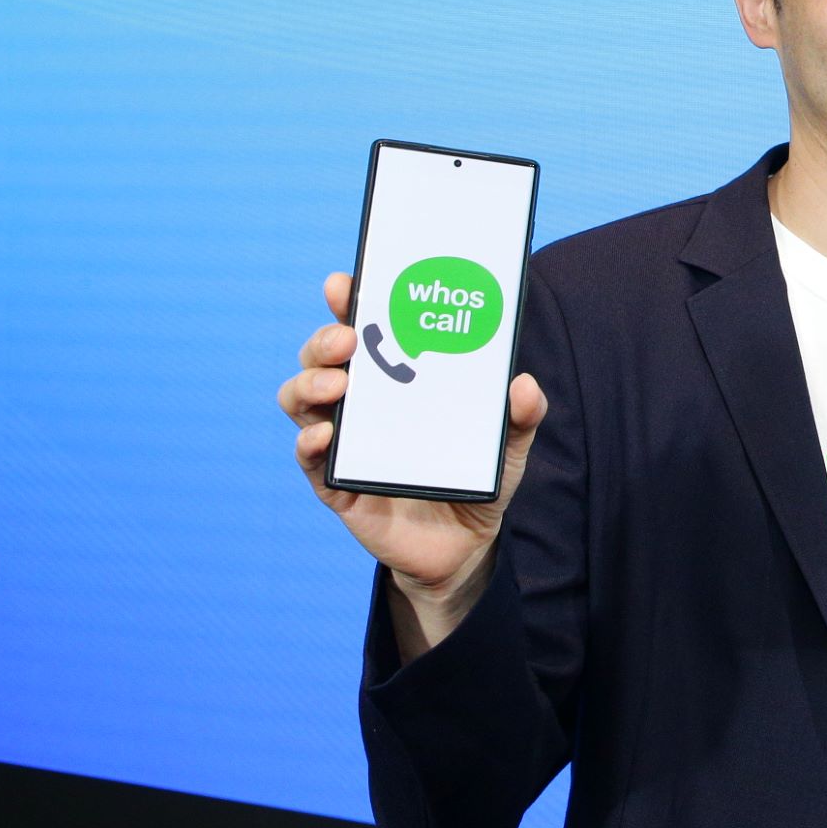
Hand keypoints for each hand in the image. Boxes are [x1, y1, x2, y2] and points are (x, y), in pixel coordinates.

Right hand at [278, 271, 547, 648]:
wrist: (466, 544)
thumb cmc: (477, 474)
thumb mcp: (509, 443)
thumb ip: (522, 415)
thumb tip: (524, 384)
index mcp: (396, 379)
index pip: (364, 330)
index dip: (349, 302)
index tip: (345, 283)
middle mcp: (362, 404)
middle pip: (321, 359)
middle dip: (325, 339)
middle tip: (349, 338)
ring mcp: (345, 443)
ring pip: (302, 401)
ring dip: (309, 384)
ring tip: (337, 383)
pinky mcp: (337, 487)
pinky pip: (310, 462)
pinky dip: (310, 443)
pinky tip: (327, 435)